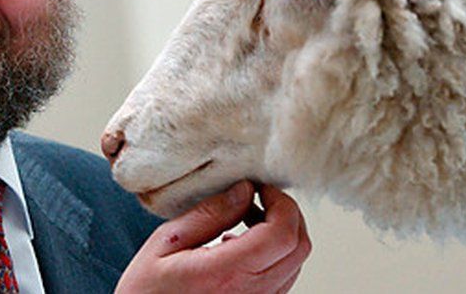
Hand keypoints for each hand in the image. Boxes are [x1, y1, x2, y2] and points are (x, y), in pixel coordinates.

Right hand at [116, 181, 310, 292]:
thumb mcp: (165, 243)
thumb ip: (208, 214)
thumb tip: (243, 190)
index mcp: (227, 274)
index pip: (282, 234)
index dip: (280, 202)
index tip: (259, 187)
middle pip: (299, 247)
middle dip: (286, 213)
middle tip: (258, 198)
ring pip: (295, 263)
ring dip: (281, 234)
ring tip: (245, 220)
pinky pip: (283, 278)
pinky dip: (273, 254)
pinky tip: (240, 246)